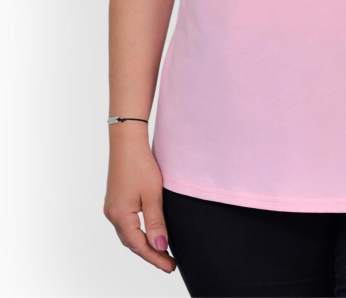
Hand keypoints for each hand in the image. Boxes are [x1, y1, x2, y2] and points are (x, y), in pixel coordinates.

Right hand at [103, 127, 175, 273]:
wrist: (127, 141)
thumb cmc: (140, 164)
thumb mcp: (152, 195)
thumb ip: (156, 223)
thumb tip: (161, 247)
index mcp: (120, 216)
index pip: (140, 246)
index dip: (156, 258)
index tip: (170, 267)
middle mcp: (112, 215)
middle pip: (132, 243)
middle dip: (150, 254)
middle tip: (169, 263)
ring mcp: (112, 208)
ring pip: (128, 235)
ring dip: (144, 244)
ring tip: (162, 252)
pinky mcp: (115, 201)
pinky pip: (126, 225)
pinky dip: (138, 233)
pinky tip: (148, 234)